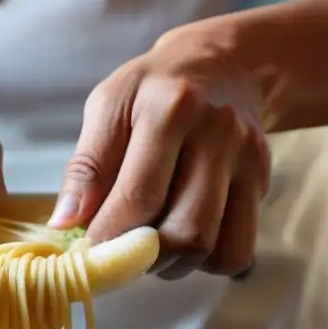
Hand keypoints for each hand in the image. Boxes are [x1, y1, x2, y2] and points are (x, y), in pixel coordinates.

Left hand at [51, 23, 270, 279]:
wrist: (223, 63)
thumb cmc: (153, 88)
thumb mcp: (108, 105)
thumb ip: (87, 165)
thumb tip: (65, 223)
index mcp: (170, 109)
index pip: (139, 197)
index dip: (108, 238)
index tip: (87, 251)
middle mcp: (217, 134)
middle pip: (185, 232)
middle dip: (144, 257)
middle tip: (119, 251)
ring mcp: (247, 161)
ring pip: (213, 248)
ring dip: (173, 264)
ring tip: (149, 246)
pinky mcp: (262, 182)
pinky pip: (237, 251)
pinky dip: (205, 261)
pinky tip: (183, 238)